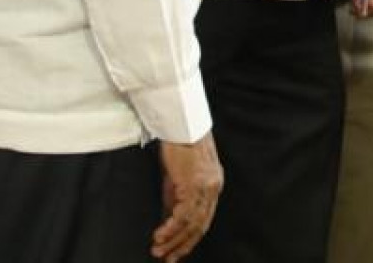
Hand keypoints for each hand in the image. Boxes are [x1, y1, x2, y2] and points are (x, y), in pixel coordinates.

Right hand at [153, 134, 222, 261]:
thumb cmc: (179, 145)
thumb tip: (170, 219)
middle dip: (183, 245)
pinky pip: (183, 214)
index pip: (204, 219)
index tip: (177, 251)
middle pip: (200, 226)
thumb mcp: (178, 176)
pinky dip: (170, 227)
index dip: (190, 238)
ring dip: (173, 240)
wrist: (181, 123)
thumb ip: (177, 197)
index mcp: (213, 185)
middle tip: (167, 259)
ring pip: (192, 223)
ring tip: (159, 250)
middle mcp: (214, 188)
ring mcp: (206, 187)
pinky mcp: (194, 184)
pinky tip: (159, 235)